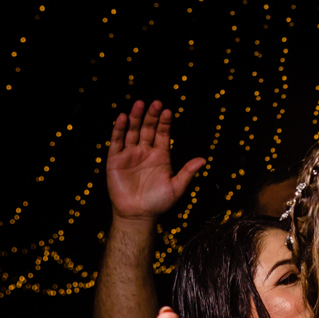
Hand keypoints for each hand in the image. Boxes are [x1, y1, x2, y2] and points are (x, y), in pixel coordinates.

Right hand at [106, 100, 205, 220]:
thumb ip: (187, 172)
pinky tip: (122, 117)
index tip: (168, 111)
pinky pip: (117, 141)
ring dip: (135, 117)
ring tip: (139, 104)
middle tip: (156, 103)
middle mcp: (145, 152)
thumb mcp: (176, 187)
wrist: (137, 214)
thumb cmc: (158, 202)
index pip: (163, 134)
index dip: (165, 123)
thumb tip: (203, 160)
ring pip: (132, 131)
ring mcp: (130, 154)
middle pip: (148, 128)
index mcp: (160, 156)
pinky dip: (119, 129)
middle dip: (152, 116)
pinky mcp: (115, 160)